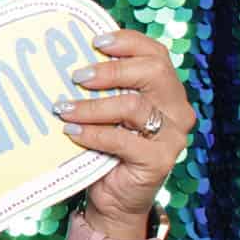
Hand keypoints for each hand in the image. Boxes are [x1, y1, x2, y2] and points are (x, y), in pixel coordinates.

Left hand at [57, 28, 195, 236]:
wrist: (113, 198)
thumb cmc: (105, 147)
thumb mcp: (103, 111)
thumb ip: (99, 88)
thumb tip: (64, 59)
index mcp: (165, 90)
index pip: (156, 54)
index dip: (128, 42)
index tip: (95, 41)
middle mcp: (176, 109)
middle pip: (152, 72)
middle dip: (111, 69)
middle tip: (77, 76)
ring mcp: (172, 136)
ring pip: (134, 106)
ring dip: (92, 105)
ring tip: (63, 109)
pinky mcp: (160, 160)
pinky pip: (124, 140)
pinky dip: (93, 133)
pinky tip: (72, 131)